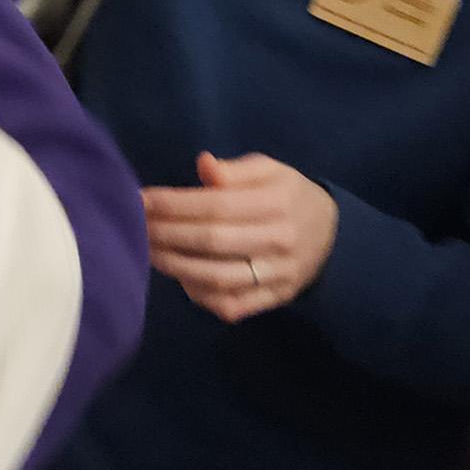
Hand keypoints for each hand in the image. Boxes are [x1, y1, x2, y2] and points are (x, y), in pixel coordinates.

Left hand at [142, 152, 338, 324]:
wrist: (334, 238)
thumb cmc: (289, 196)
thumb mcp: (271, 171)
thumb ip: (236, 170)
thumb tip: (204, 164)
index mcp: (276, 203)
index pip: (216, 205)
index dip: (173, 204)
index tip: (139, 200)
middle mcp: (278, 240)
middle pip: (212, 242)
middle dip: (166, 234)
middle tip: (135, 227)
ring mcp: (277, 275)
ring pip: (218, 278)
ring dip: (175, 266)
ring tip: (147, 251)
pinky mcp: (274, 299)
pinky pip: (231, 305)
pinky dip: (200, 296)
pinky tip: (180, 278)